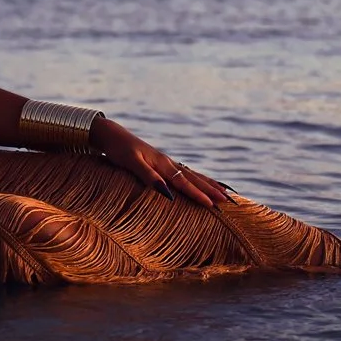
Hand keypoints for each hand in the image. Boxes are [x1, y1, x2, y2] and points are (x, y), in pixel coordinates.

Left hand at [89, 117, 232, 207]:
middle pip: (193, 178)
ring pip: (192, 174)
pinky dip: (196, 178)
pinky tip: (201, 182)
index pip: (183, 182)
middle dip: (210, 189)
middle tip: (228, 200)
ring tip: (223, 191)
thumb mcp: (131, 163)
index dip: (198, 194)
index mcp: (162, 164)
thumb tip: (167, 193)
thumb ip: (148, 177)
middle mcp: (168, 163)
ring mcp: (166, 162)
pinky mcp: (162, 163)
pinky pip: (184, 172)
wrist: (112, 135)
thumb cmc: (119, 150)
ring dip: (208, 183)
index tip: (213, 205)